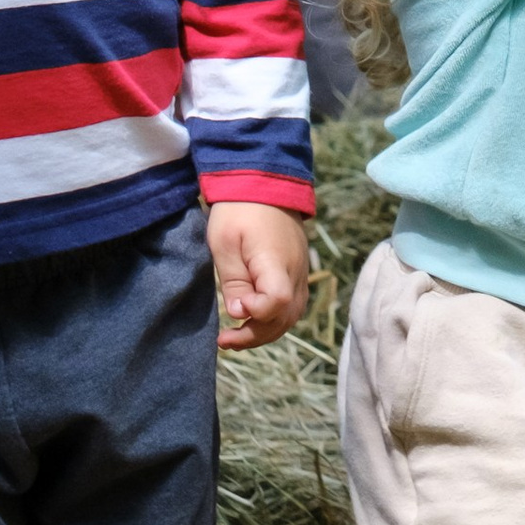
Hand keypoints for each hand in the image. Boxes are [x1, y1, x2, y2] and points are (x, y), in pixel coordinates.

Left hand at [209, 201, 309, 350]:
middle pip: (285, 318)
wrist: (264, 183)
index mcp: (277, 262)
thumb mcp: (225, 244)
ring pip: (290, 316)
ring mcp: (300, 273)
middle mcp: (296, 272)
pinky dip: (273, 320)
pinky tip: (252, 321)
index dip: (257, 313)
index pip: (277, 302)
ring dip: (264, 332)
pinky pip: (291, 306)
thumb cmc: (238, 211)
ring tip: (235, 338)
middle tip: (224, 341)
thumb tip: (240, 314)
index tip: (234, 310)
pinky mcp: (297, 273)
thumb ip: (234, 282)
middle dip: (254, 336)